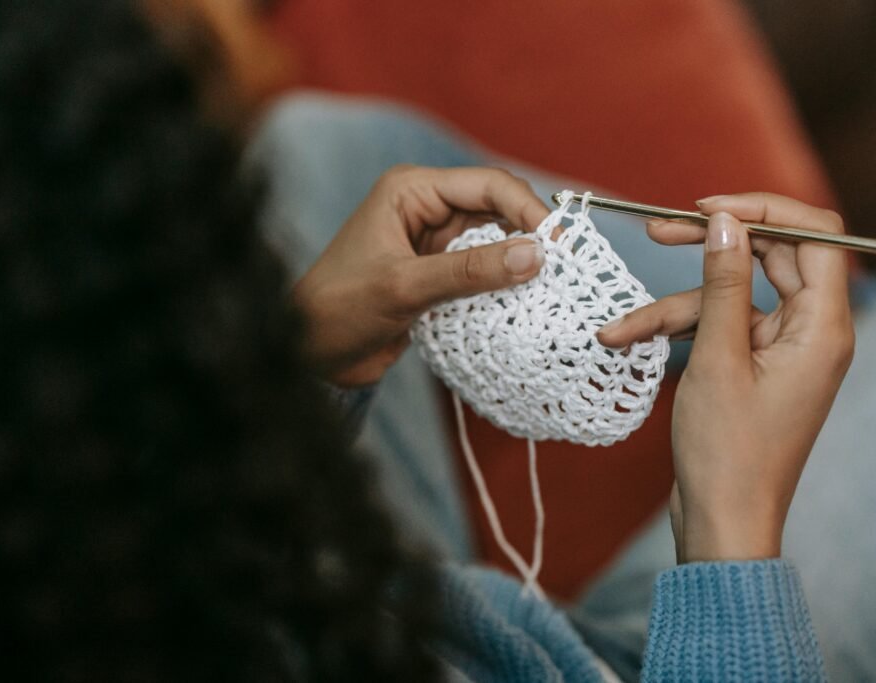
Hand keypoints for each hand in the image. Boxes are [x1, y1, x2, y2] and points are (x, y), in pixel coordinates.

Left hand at [293, 165, 548, 386]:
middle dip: (531, 232)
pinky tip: (526, 300)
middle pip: (497, 209)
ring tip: (554, 284)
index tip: (560, 242)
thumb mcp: (405, 287)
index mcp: (411, 191)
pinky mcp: (438, 275)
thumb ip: (470, 271)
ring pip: (495, 242)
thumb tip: (535, 256)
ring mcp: (433, 244)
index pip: (486, 184)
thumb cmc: (339, 308)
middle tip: (567, 265)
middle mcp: (426, 209)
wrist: (308, 353)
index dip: (528, 208)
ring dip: (520, 261)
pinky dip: (504, 284)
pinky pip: (483, 272)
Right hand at [598, 193, 854, 561]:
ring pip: (731, 295)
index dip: (764, 210)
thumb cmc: (728, 453)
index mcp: (823, 327)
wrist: (722, 522)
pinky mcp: (754, 365)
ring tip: (619, 326)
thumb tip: (727, 222)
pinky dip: (676, 329)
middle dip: (709, 244)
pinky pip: (718, 326)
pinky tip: (627, 340)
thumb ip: (723, 283)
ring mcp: (782, 349)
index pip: (815, 236)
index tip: (707, 207)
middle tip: (657, 227)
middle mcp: (811, 331)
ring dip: (674, 303)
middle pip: (768, 257)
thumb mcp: (718, 358)